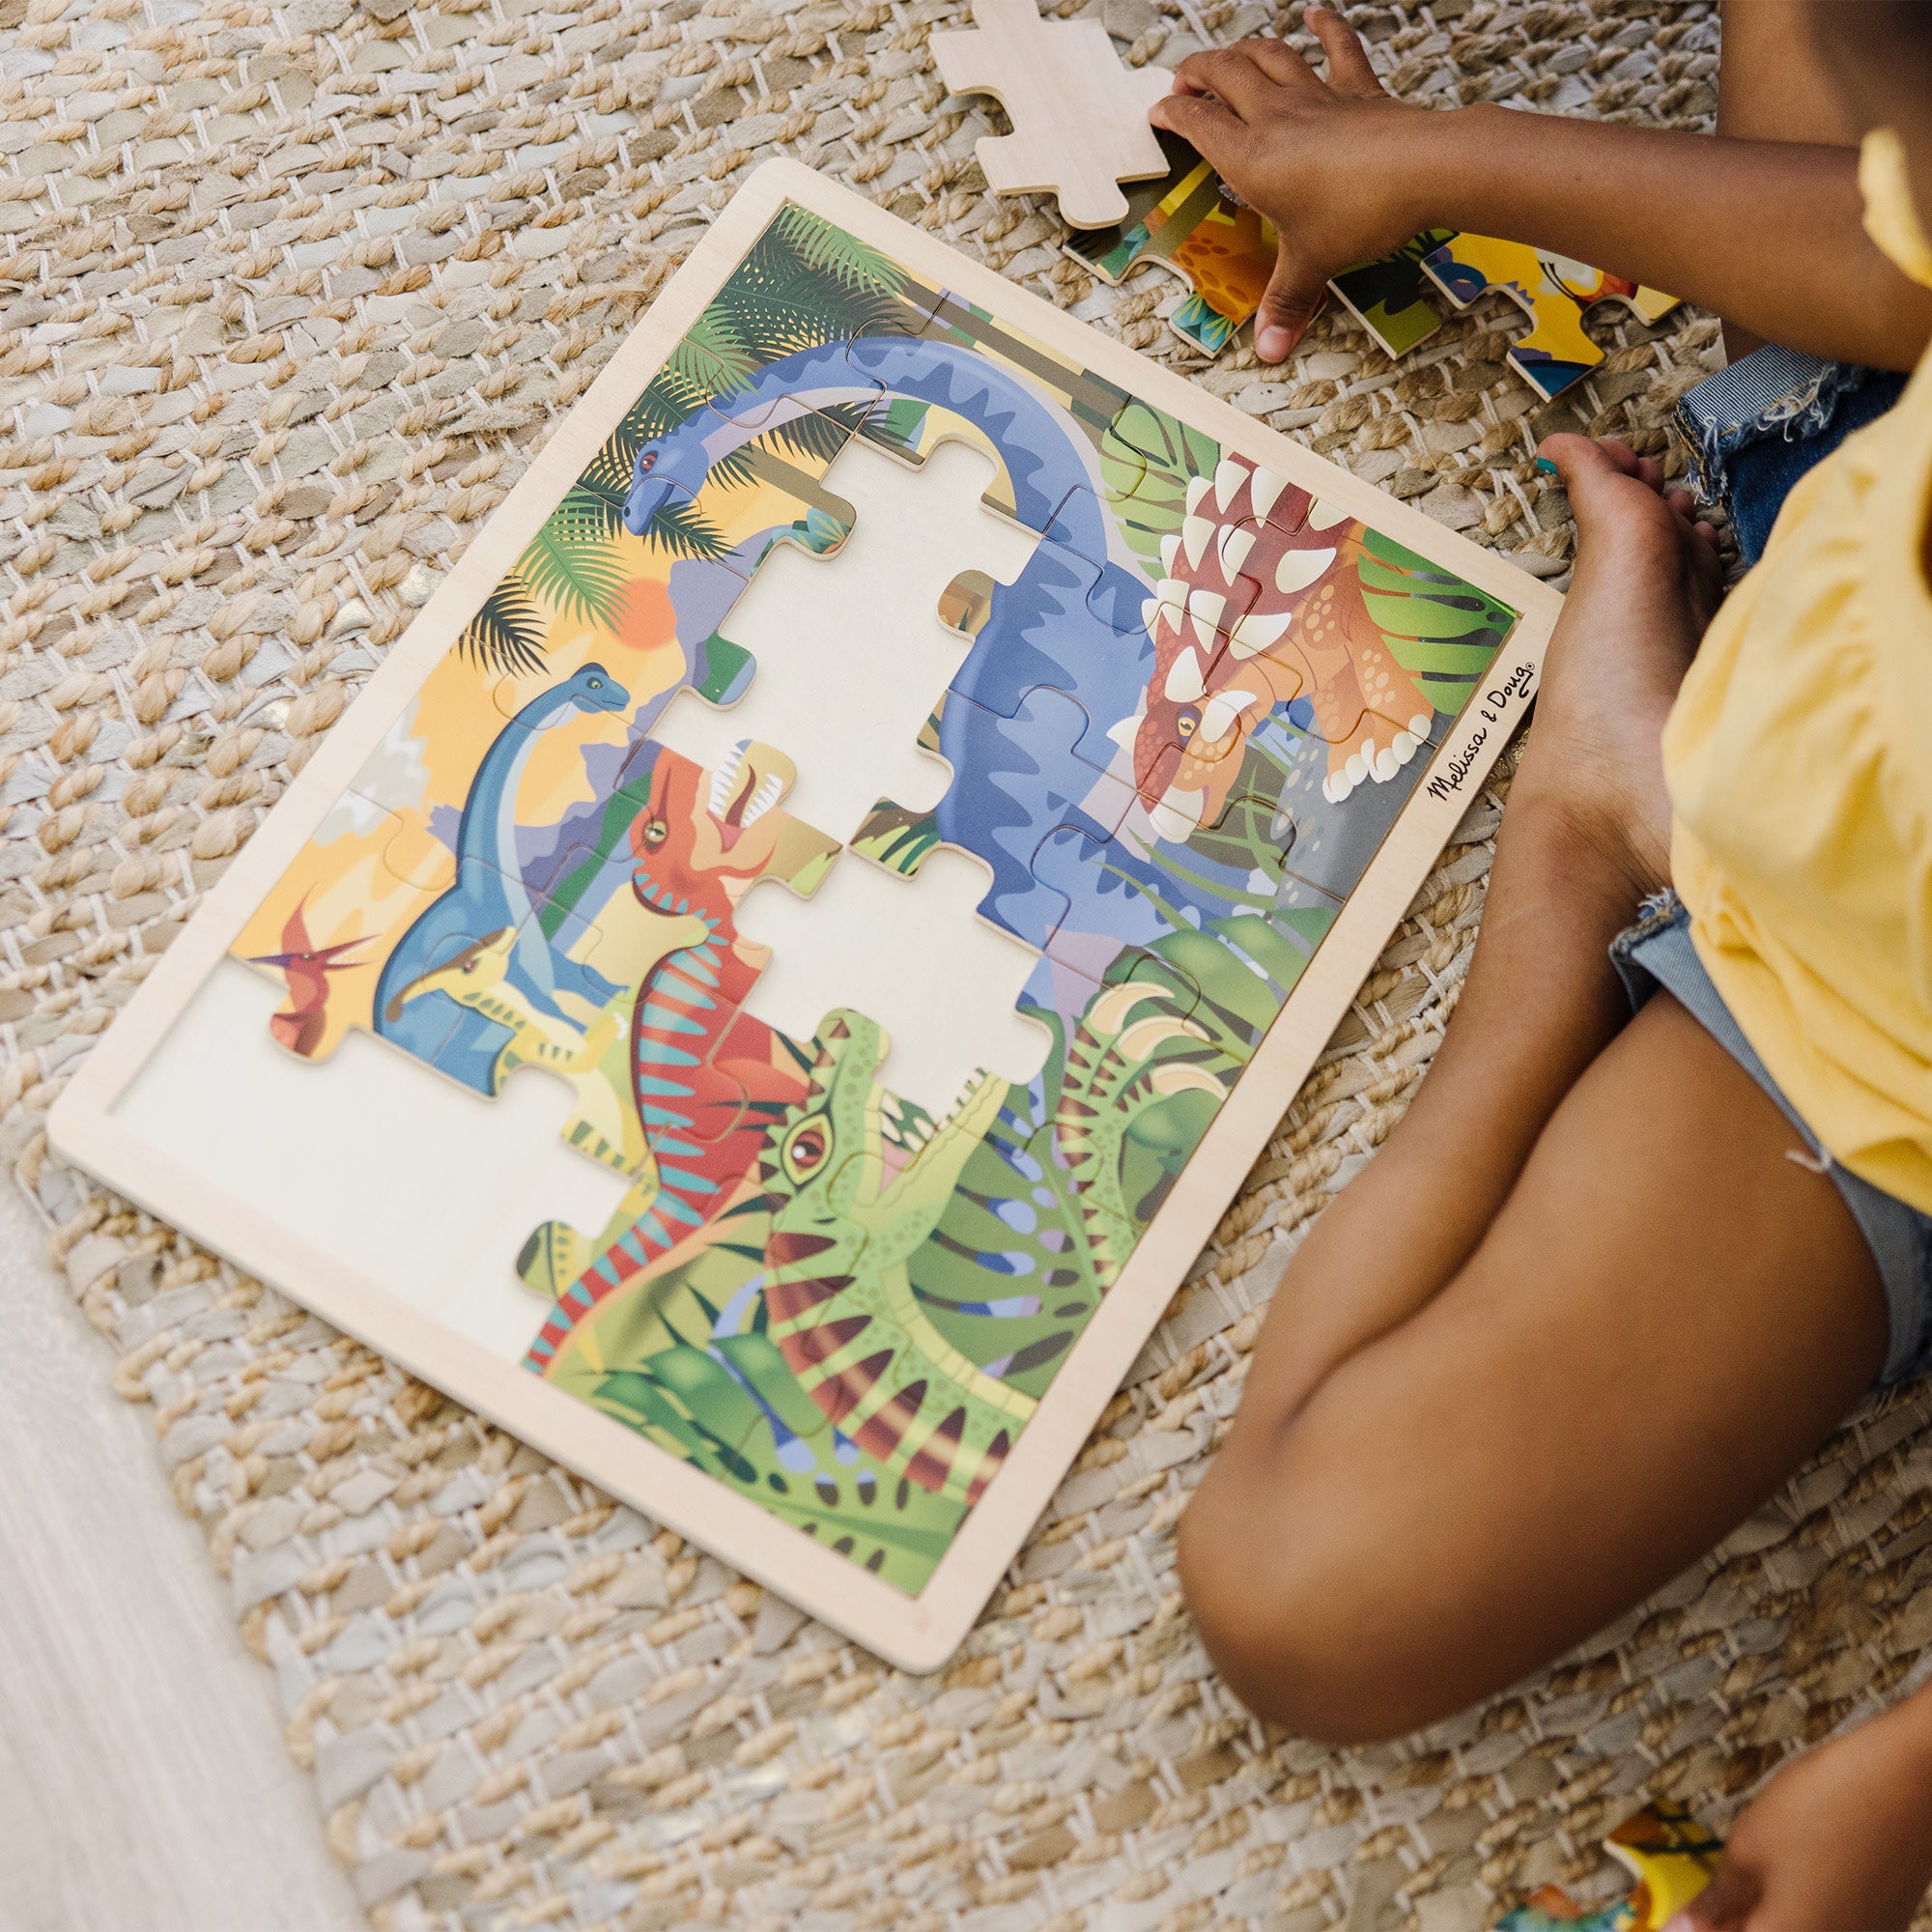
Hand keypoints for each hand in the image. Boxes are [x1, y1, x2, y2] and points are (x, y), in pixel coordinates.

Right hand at [1148, 7, 1432, 360]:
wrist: (1423, 169)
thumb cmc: (1361, 209)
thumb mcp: (1313, 264)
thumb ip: (1286, 303)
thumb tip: (1269, 349)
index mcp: (1252, 156)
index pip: (1198, 122)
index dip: (1173, 115)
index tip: (1159, 114)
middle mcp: (1277, 116)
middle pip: (1224, 73)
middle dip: (1196, 71)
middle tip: (1183, 79)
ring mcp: (1317, 96)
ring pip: (1268, 54)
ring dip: (1243, 49)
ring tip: (1229, 54)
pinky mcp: (1357, 90)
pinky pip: (1338, 47)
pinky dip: (1325, 26)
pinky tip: (1316, 12)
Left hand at [1667, 1691, 1931, 1931]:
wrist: (1905, 1781)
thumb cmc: (1827, 1810)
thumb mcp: (1747, 1851)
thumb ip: (1715, 1904)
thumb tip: (1680, 1929)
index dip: (1701, 1928)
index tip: (1679, 1918)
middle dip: (1728, 1924)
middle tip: (1700, 1904)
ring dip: (1761, 1917)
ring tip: (1730, 1889)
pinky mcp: (1879, 1923)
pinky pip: (1822, 1927)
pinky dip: (1792, 1913)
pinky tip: (1774, 1883)